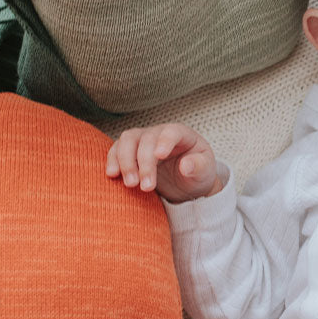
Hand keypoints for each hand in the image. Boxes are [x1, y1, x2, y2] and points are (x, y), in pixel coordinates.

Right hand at [106, 123, 223, 203]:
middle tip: (145, 186)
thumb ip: (199, 167)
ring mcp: (143, 140)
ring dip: (125, 161)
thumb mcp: (205, 172)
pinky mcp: (130, 152)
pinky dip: (112, 161)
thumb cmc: (196, 174)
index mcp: (181, 134)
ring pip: (127, 140)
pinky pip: (116, 150)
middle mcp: (159, 133)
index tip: (160, 156)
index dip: (165, 141)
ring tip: (130, 184)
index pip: (171, 132)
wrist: (185, 183)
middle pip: (146, 139)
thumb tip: (186, 166)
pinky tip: (112, 175)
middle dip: (144, 162)